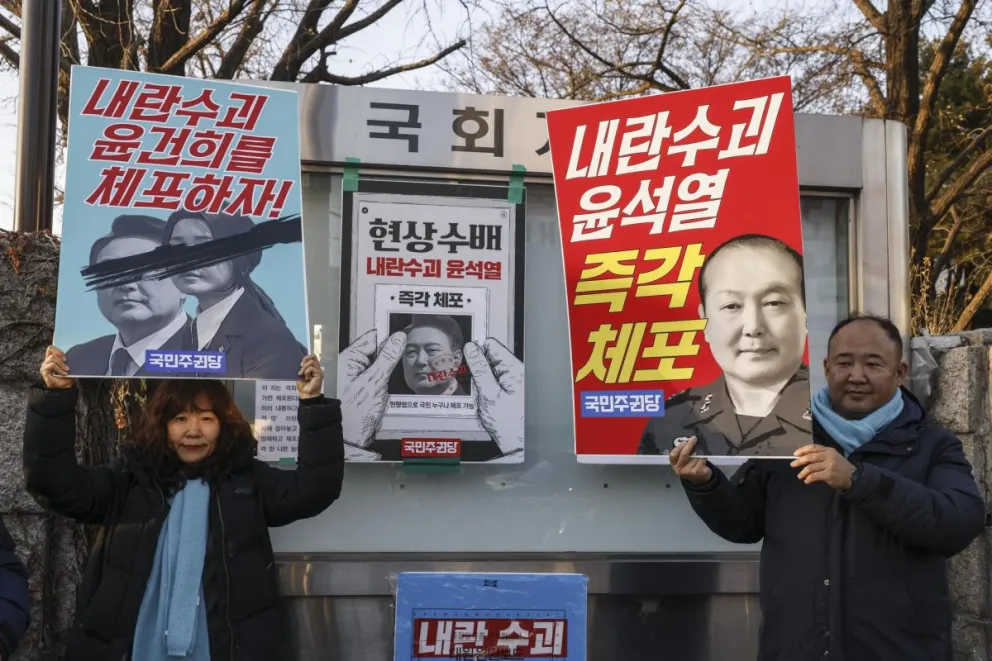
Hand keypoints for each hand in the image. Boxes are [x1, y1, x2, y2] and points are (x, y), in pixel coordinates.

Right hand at [40, 346, 73, 388]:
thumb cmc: (67, 378)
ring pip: (52, 358)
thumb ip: (67, 360)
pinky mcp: (44, 371)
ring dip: (61, 364)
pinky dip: (59, 369)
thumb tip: (74, 353)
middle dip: (60, 354)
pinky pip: (52, 365)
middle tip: (66, 361)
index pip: (51, 348)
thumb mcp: (68, 367)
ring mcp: (44, 366)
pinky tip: (64, 374)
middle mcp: (46, 361)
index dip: (58, 350)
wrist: (64, 388)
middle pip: (50, 349)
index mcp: (51, 359)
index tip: (65, 356)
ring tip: (67, 370)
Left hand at [296, 354, 323, 398]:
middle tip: (300, 366)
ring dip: (304, 368)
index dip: (306, 358)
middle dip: (305, 360)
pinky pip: (311, 368)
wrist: (306, 394)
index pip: (312, 357)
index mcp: (313, 368)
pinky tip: (306, 378)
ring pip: (312, 362)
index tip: (300, 364)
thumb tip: (300, 362)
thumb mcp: (300, 375)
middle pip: (313, 356)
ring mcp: (319, 371)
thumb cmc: (303, 386)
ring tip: (302, 375)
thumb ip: (302, 368)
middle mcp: (317, 368)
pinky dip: (306, 372)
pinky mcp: (320, 374)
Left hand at [339, 329, 406, 447]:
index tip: (406, 339)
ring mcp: (357, 379)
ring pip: (380, 368)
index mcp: (348, 359)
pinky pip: (378, 382)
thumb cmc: (354, 412)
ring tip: (392, 379)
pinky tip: (387, 392)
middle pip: (377, 353)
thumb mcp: (375, 382)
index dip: (389, 338)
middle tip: (404, 361)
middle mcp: (351, 366)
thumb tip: (398, 338)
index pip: (372, 339)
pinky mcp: (363, 391)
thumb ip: (388, 358)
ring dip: (389, 374)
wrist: (346, 440)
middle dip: (391, 358)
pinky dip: (386, 385)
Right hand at [464, 339, 523, 455]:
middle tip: (479, 389)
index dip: (477, 351)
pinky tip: (487, 403)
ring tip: (485, 400)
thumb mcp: (489, 394)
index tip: (469, 365)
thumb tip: (471, 348)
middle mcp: (513, 372)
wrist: (516, 443)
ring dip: (480, 383)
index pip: (491, 345)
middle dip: (477, 371)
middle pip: (487, 358)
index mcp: (513, 368)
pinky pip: (489, 383)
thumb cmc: (508, 423)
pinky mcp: (506, 390)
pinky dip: (484, 391)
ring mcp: (510, 381)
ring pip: (486, 372)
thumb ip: (480, 369)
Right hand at [669, 436, 712, 485]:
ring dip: (698, 453)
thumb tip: (688, 441)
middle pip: (684, 454)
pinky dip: (704, 457)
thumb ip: (682, 452)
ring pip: (695, 456)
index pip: (673, 455)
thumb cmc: (690, 466)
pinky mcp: (697, 472)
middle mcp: (680, 469)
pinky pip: (701, 459)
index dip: (678, 447)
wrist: (699, 479)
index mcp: (674, 465)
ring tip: (699, 454)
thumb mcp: (683, 461)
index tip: (684, 442)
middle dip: (689, 445)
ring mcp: (689, 471)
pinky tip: (703, 459)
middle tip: (693, 439)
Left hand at [791, 445, 855, 489]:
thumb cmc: (841, 467)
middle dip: (799, 461)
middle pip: (810, 457)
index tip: (795, 454)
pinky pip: (814, 476)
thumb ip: (821, 456)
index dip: (803, 450)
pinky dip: (809, 478)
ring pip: (810, 467)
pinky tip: (807, 481)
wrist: (854, 477)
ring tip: (800, 476)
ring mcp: (829, 465)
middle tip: (792, 464)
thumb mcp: (833, 457)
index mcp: (829, 450)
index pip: (813, 447)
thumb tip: (804, 458)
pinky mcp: (829, 474)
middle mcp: (829, 456)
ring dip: (803, 472)